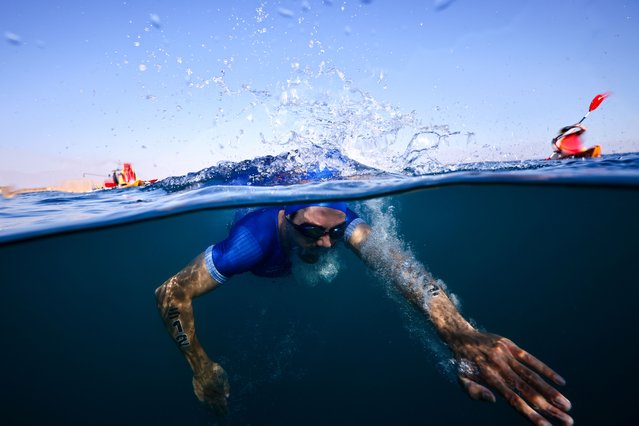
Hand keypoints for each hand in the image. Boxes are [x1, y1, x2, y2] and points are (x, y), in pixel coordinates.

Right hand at [192, 360, 229, 415]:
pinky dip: (206, 404)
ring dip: (213, 409)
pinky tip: (209, 407)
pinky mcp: (197, 391)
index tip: (227, 409)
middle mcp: (208, 391)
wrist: (201, 365)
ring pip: (208, 403)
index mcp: (215, 387)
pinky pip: (202, 400)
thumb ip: (226, 386)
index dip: (224, 406)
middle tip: (224, 415)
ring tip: (217, 413)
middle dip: (220, 410)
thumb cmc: (214, 369)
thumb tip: (227, 397)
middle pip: (215, 403)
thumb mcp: (223, 375)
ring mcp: (202, 391)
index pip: (221, 400)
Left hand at [450, 331, 572, 425]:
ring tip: (567, 406)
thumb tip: (494, 401)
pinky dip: (546, 370)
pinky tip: (561, 382)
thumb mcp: (461, 379)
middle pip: (528, 391)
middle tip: (568, 421)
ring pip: (532, 376)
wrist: (459, 335)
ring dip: (551, 392)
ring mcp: (506, 355)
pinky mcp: (510, 345)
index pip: (514, 401)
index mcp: (489, 379)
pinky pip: (530, 358)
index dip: (531, 415)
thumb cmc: (462, 363)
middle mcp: (500, 367)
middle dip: (549, 408)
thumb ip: (475, 392)